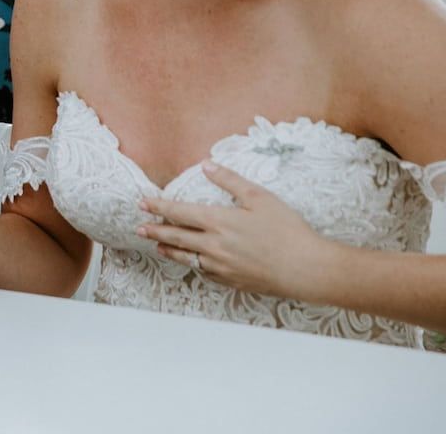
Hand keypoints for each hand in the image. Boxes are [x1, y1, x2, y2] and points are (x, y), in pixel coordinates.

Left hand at [138, 160, 336, 300]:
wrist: (306, 269)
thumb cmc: (287, 230)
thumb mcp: (260, 198)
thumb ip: (230, 180)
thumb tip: (206, 164)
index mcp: (219, 222)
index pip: (179, 212)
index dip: (159, 207)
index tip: (142, 203)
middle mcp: (214, 245)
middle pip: (176, 237)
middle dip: (155, 230)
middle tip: (139, 227)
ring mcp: (221, 266)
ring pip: (186, 257)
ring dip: (169, 250)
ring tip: (157, 245)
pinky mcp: (231, 281)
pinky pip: (204, 271)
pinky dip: (193, 264)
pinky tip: (191, 261)